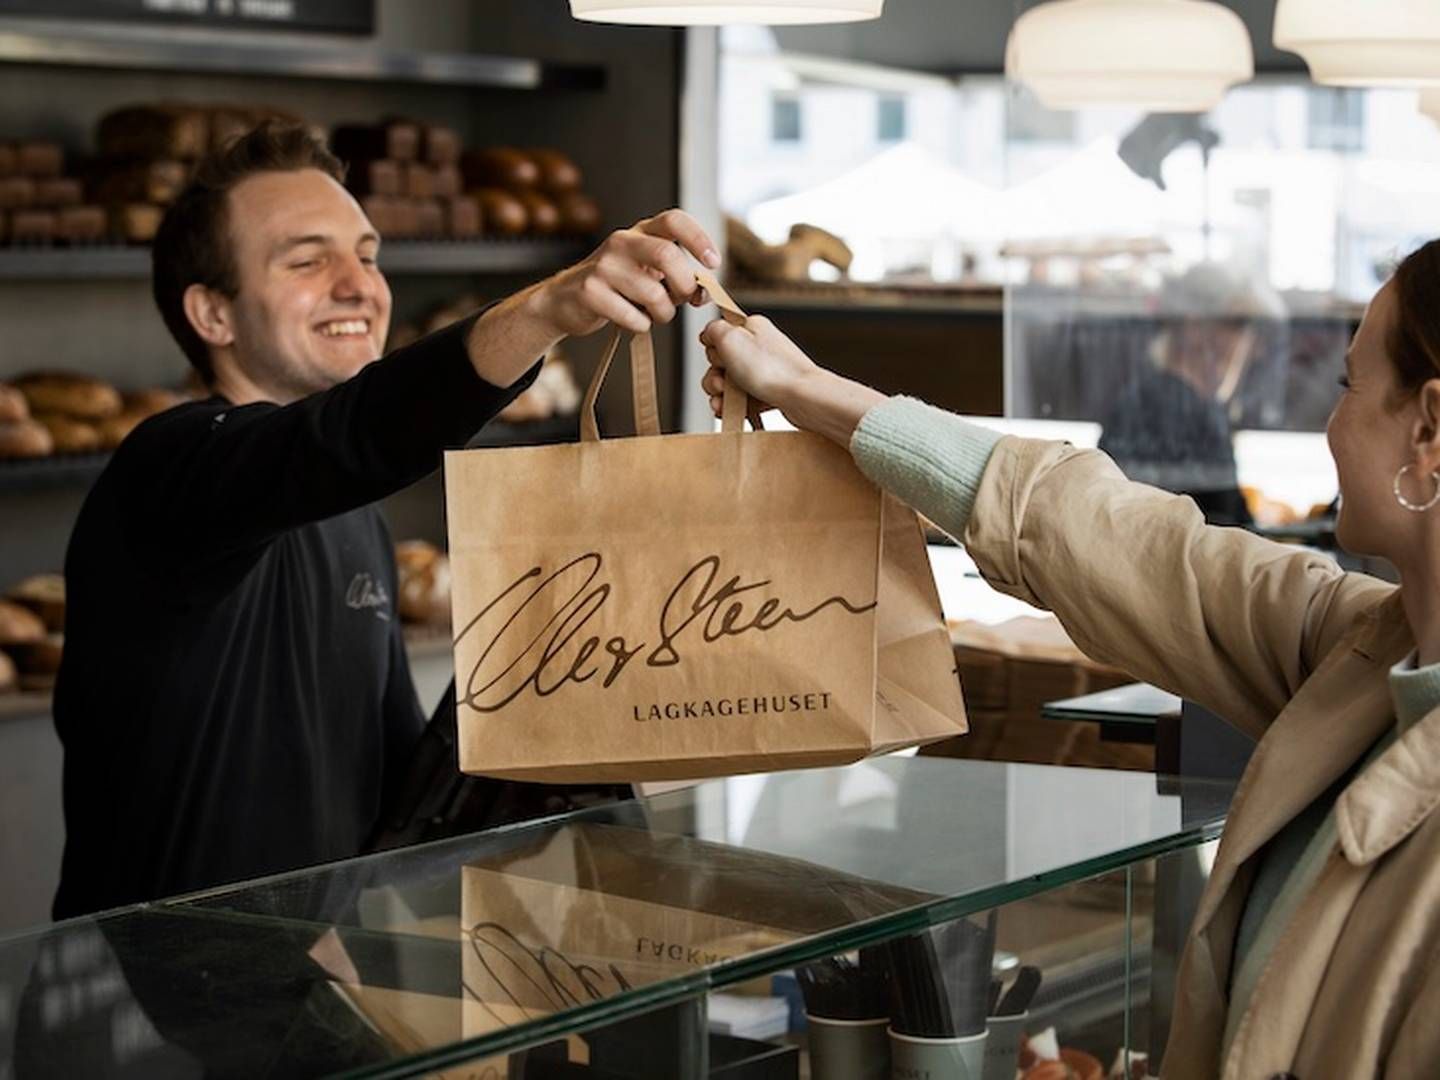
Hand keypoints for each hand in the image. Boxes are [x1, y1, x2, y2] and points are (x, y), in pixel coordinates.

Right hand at [531, 209, 720, 337]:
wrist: (565, 301)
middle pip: (667, 255)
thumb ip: (677, 277)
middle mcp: (622, 242)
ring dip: (664, 313)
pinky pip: (633, 316)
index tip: (713, 263)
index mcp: (640, 232)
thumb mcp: (647, 274)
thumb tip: (704, 292)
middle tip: (684, 300)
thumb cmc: (616, 288)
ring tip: (655, 315)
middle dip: (685, 284)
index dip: (699, 239)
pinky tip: (632, 320)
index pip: (674, 220)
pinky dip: (641, 325)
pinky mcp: (590, 291)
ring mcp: (603, 265)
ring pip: (653, 293)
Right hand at [698, 314, 819, 418]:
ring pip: (729, 383)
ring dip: (721, 394)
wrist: (803, 399)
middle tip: (724, 383)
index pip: (718, 334)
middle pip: (721, 361)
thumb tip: (707, 332)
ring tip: (725, 402)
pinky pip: (743, 398)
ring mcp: (764, 370)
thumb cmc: (773, 370)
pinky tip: (733, 411)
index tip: (719, 358)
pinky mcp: (769, 390)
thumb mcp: (731, 338)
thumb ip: (713, 329)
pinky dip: (735, 405)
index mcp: (751, 327)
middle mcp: (759, 347)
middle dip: (715, 376)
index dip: (712, 349)